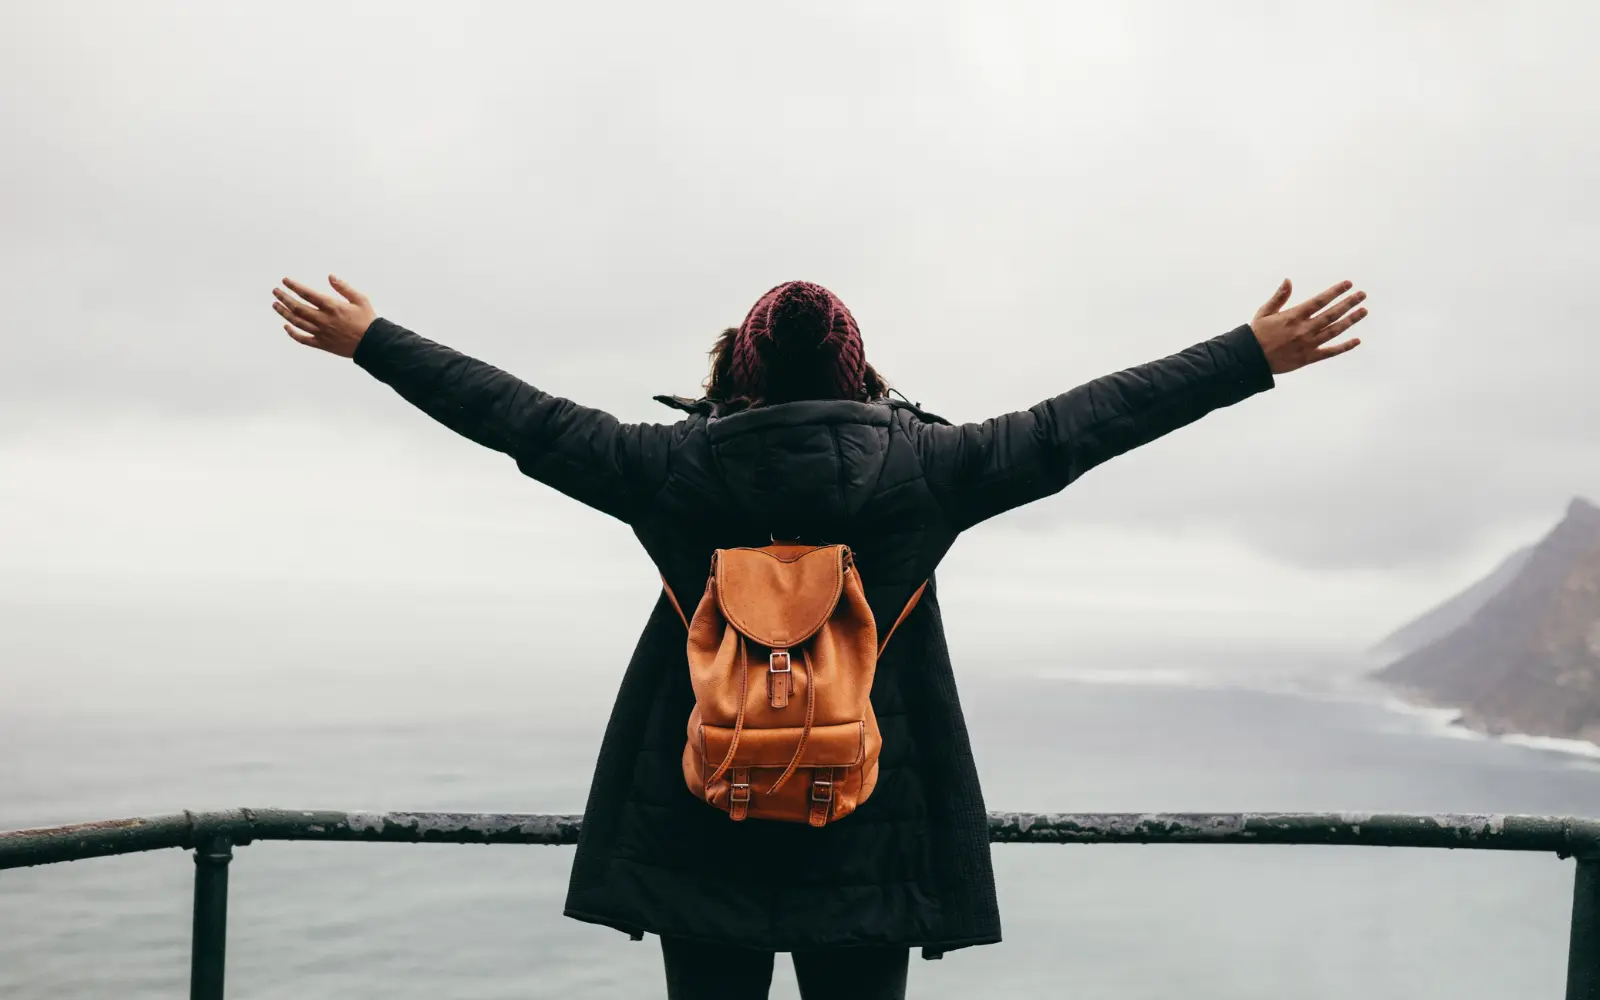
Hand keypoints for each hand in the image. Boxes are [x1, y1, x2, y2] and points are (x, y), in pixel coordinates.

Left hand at [272, 275, 376, 358]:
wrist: (373, 344)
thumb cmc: (368, 320)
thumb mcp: (360, 299)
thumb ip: (343, 287)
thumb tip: (330, 276)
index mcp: (332, 307)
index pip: (307, 294)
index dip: (294, 286)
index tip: (285, 280)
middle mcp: (323, 319)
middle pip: (297, 307)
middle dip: (284, 298)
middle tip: (275, 291)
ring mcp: (321, 333)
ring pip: (296, 322)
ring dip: (284, 312)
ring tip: (276, 305)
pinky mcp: (322, 344)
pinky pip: (302, 339)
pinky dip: (292, 333)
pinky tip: (286, 326)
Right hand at [1250, 279, 1367, 374]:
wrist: (1251, 360)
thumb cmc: (1256, 334)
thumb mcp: (1264, 312)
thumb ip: (1279, 297)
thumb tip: (1288, 281)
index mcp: (1294, 316)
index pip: (1320, 301)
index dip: (1335, 291)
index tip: (1348, 284)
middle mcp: (1304, 330)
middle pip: (1332, 314)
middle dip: (1349, 303)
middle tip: (1362, 294)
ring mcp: (1308, 344)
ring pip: (1335, 330)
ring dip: (1350, 320)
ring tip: (1363, 311)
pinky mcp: (1308, 358)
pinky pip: (1330, 352)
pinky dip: (1344, 347)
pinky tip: (1356, 341)